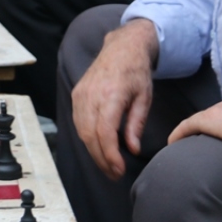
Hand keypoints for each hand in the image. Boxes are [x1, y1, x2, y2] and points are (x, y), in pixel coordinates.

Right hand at [70, 18, 158, 179]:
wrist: (122, 48)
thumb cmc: (136, 71)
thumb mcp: (144, 97)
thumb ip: (136, 124)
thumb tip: (132, 149)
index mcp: (111, 95)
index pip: (104, 132)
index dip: (110, 155)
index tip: (119, 170)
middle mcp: (91, 95)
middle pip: (90, 135)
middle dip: (101, 159)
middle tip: (114, 174)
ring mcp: (80, 94)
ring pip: (81, 131)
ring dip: (93, 151)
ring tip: (107, 164)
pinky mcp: (76, 94)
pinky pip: (78, 121)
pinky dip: (86, 137)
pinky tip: (98, 146)